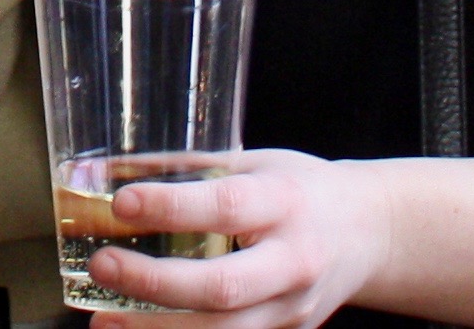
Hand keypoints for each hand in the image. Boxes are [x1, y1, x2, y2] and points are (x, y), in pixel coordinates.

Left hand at [79, 150, 389, 328]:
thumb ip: (183, 169)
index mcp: (284, 203)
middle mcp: (294, 263)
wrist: (371, 234)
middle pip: (224, 287)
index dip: (172, 207)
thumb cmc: (300, 190)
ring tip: (106, 320)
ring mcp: (293, 309)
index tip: (122, 203)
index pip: (226, 207)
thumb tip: (102, 172)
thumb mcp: (252, 162)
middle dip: (156, 283)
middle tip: (103, 266)